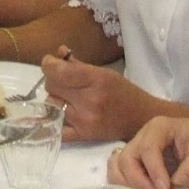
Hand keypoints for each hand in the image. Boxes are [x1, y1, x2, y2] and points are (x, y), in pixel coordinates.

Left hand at [43, 55, 158, 144]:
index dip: (48, 64)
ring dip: (55, 98)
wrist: (140, 119)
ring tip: (65, 97)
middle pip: (51, 87)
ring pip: (51, 104)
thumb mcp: (104, 72)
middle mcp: (88, 100)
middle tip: (62, 81)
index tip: (50, 62)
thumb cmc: (123, 92)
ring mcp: (84, 120)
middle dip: (53, 80)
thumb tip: (57, 53)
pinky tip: (58, 113)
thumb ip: (78, 64)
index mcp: (95, 80)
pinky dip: (52, 120)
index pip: (58, 71)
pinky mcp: (82, 136)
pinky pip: (56, 128)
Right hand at [108, 114, 188, 188]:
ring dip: (128, 183)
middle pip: (127, 158)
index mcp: (160, 127)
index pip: (148, 149)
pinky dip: (126, 184)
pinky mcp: (135, 159)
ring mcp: (136, 147)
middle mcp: (142, 135)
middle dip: (139, 180)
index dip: (154, 172)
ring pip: (117, 165)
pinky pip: (120, 171)